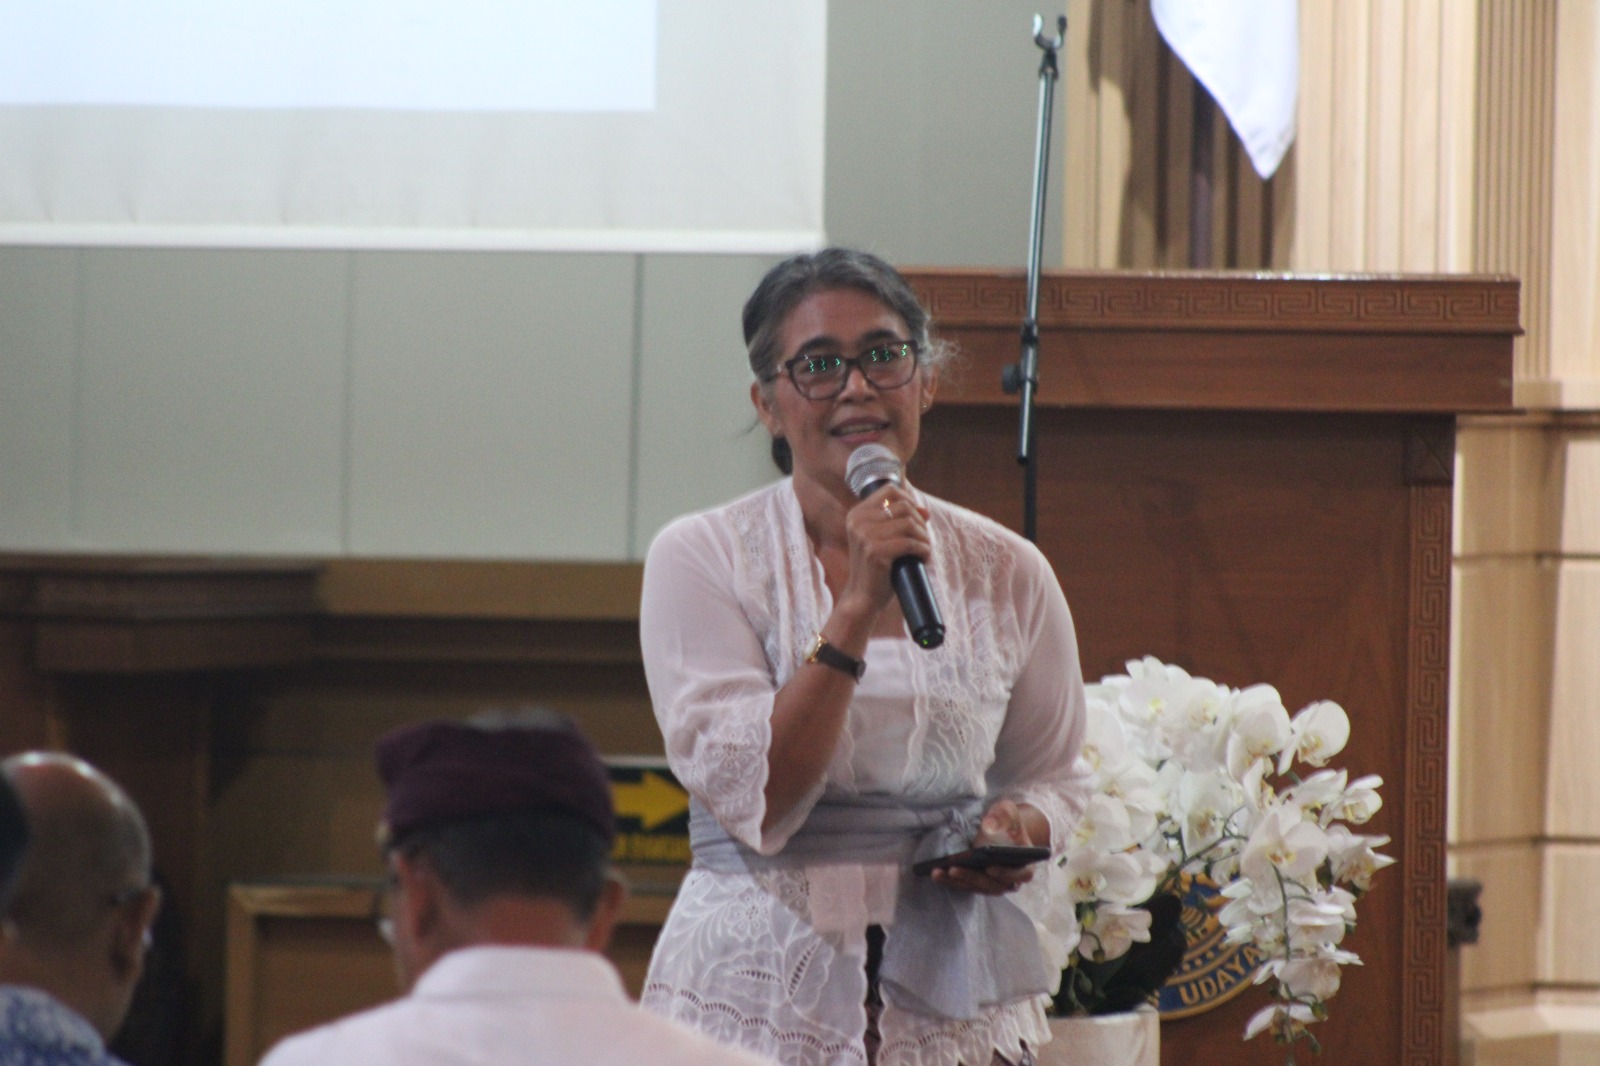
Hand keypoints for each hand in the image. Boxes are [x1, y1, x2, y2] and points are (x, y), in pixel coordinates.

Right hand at [838, 487, 930, 617]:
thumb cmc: (876, 568)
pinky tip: (923, 558)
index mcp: (857, 514)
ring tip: (925, 549)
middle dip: (920, 522)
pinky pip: (910, 543)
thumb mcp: (882, 540)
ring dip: (924, 537)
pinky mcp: (875, 552)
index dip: (909, 501)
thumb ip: (899, 522)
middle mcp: (858, 522)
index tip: (917, 518)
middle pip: (903, 507)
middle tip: (923, 539)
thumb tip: (925, 511)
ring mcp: (865, 537)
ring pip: (909, 524)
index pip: (890, 490)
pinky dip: (923, 550)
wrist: (863, 597)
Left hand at [930, 799, 1040, 895]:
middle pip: (992, 885)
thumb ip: (1006, 815)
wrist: (1003, 831)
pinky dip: (950, 881)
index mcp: (1026, 865)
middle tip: (953, 869)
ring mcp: (993, 885)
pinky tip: (935, 873)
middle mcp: (1011, 880)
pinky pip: (964, 886)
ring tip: (937, 872)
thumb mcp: (1009, 813)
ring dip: (955, 881)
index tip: (990, 868)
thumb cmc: (1007, 822)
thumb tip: (991, 824)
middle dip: (971, 877)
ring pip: (975, 887)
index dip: (1006, 873)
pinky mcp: (978, 885)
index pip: (1020, 874)